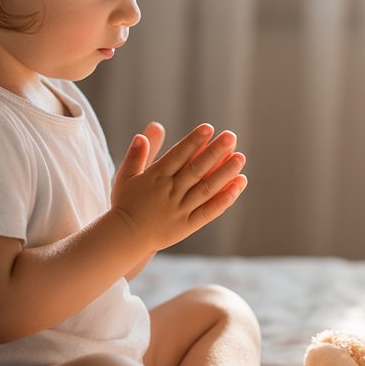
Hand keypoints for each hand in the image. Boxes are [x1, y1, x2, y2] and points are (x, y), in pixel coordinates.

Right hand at [110, 122, 247, 251]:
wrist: (124, 238)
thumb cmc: (124, 205)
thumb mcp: (125, 178)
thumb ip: (135, 156)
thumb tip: (141, 135)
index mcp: (156, 177)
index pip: (178, 155)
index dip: (194, 141)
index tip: (208, 128)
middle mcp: (170, 191)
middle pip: (197, 168)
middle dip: (215, 151)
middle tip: (231, 136)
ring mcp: (180, 209)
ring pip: (207, 188)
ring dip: (225, 172)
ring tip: (241, 158)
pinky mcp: (187, 225)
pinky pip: (209, 211)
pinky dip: (225, 199)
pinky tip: (238, 185)